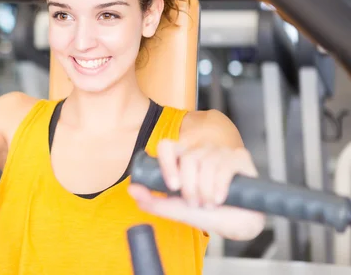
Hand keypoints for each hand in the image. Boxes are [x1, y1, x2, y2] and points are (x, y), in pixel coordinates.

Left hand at [128, 139, 264, 240]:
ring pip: (206, 163)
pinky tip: (220, 199)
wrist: (240, 225)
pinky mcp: (239, 158)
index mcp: (183, 160)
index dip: (167, 163)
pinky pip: (224, 167)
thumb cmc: (209, 213)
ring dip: (206, 191)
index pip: (167, 146)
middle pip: (188, 159)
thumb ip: (154, 201)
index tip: (173, 186)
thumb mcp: (178, 210)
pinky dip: (219, 187)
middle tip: (195, 203)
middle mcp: (201, 152)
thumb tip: (132, 190)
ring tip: (209, 204)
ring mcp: (220, 152)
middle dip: (190, 187)